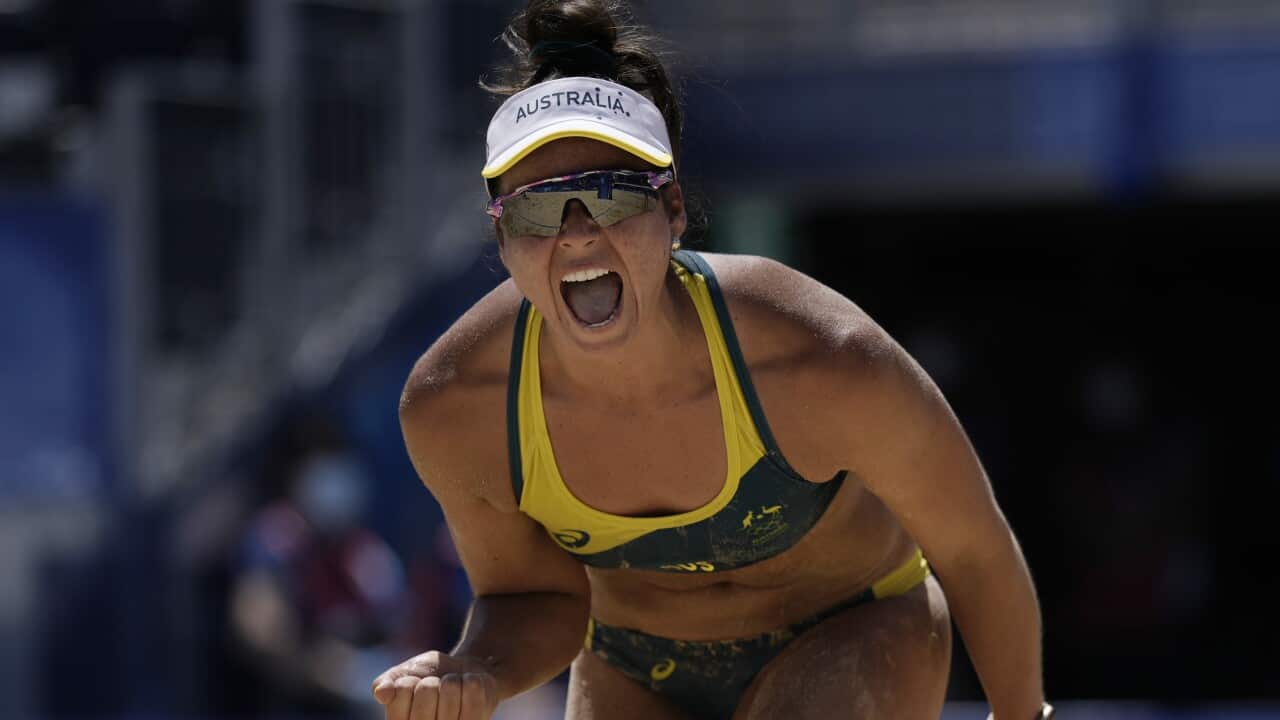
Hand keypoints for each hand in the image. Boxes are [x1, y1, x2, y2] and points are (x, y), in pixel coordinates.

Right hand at [372, 650, 498, 719]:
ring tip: (452, 690)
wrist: (463, 674)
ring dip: (452, 679)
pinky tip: (467, 690)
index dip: (409, 680)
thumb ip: (386, 682)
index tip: (414, 686)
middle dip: (432, 680)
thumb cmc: (428, 676)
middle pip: (426, 689)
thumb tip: (382, 693)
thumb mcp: (403, 674)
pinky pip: (472, 688)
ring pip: (450, 687)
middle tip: (435, 688)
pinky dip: (470, 679)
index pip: (401, 691)